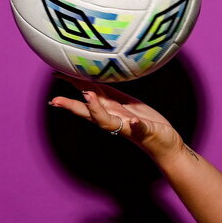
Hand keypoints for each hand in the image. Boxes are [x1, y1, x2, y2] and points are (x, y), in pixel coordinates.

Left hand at [48, 71, 185, 162]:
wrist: (167, 145)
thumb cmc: (160, 142)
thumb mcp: (152, 134)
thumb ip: (141, 128)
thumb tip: (134, 122)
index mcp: (119, 126)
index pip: (101, 117)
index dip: (93, 106)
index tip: (87, 94)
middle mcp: (114, 119)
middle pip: (88, 109)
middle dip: (71, 102)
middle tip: (54, 95)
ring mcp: (118, 112)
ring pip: (96, 98)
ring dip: (79, 89)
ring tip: (64, 78)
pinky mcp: (126, 107)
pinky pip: (110, 93)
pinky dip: (99, 85)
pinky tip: (89, 76)